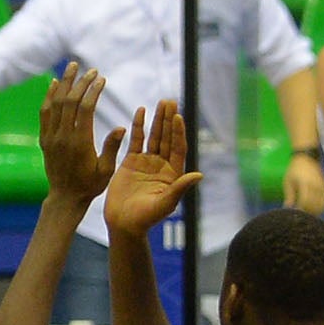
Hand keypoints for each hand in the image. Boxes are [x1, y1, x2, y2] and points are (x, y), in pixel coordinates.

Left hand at [39, 65, 116, 206]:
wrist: (65, 197)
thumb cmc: (90, 185)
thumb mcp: (106, 170)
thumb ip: (112, 147)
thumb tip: (120, 126)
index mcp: (80, 142)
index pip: (85, 108)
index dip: (93, 91)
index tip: (101, 79)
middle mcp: (63, 136)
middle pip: (70, 101)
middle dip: (80, 82)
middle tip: (91, 70)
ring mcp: (51, 136)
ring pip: (55, 103)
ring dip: (64, 83)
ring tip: (71, 67)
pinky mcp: (44, 138)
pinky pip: (45, 113)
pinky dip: (49, 96)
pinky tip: (54, 84)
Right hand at [100, 99, 201, 241]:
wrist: (124, 223)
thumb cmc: (146, 218)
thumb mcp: (166, 203)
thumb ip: (180, 187)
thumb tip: (199, 174)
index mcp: (173, 174)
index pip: (178, 148)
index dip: (178, 132)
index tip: (178, 116)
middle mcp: (162, 165)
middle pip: (168, 138)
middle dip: (169, 120)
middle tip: (170, 101)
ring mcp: (147, 162)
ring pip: (154, 136)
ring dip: (158, 119)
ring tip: (161, 102)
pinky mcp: (131, 161)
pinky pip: (136, 140)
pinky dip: (138, 126)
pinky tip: (141, 111)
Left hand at [279, 147, 323, 215]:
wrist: (307, 158)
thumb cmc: (294, 169)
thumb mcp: (288, 181)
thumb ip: (289, 195)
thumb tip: (287, 208)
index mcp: (305, 184)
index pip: (304, 201)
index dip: (300, 208)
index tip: (295, 211)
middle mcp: (315, 186)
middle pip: (313, 205)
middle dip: (307, 212)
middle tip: (300, 214)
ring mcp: (322, 188)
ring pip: (320, 205)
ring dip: (314, 211)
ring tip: (307, 213)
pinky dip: (319, 207)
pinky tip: (314, 209)